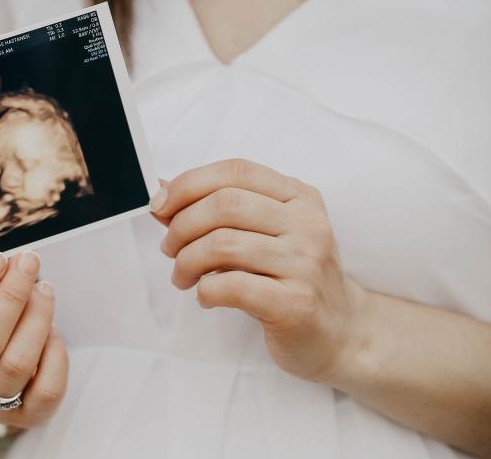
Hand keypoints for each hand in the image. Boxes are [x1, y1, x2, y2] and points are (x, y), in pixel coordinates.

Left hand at [149, 158, 367, 382]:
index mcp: (298, 197)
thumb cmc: (291, 279)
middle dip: (181, 226)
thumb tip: (161, 187)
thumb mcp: (261, 234)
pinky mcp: (297, 304)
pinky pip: (232, 286)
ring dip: (187, 261)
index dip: (188, 184)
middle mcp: (308, 224)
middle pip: (224, 204)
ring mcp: (306, 264)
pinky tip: (205, 296)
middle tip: (170, 248)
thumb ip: (215, 209)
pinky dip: (205, 290)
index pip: (235, 172)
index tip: (160, 205)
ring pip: (223, 244)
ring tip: (183, 276)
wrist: (343, 333)